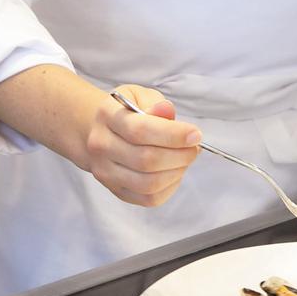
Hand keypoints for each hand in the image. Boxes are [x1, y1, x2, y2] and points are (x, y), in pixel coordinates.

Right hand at [83, 84, 203, 207]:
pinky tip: (175, 172)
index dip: (173, 135)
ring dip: (176, 172)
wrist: (102, 131)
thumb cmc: (128, 112)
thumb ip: (155, 104)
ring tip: (185, 159)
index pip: (140, 131)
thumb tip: (167, 111)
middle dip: (180, 155)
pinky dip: (170, 187)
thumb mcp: (141, 96)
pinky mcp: (116, 191)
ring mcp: (106, 172)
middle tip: (194, 148)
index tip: (195, 134)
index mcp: (107, 116)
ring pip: (148, 183)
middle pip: (146, 160)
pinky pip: (149, 199)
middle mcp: (101, 146)